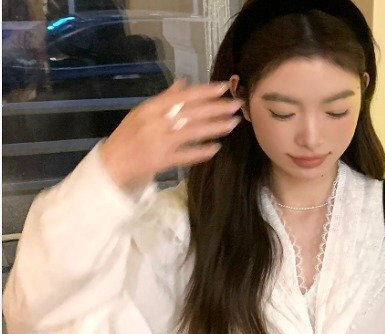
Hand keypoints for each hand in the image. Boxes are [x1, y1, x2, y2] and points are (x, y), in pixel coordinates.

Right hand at [100, 78, 243, 190]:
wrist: (112, 164)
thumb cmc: (129, 136)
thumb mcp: (143, 113)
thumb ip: (165, 98)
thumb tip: (184, 83)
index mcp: (152, 107)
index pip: (183, 96)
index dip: (205, 91)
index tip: (224, 87)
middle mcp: (156, 122)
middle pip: (191, 112)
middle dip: (217, 108)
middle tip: (238, 105)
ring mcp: (159, 142)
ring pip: (192, 132)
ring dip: (215, 127)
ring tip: (233, 123)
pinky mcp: (162, 161)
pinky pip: (186, 156)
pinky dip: (201, 152)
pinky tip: (216, 148)